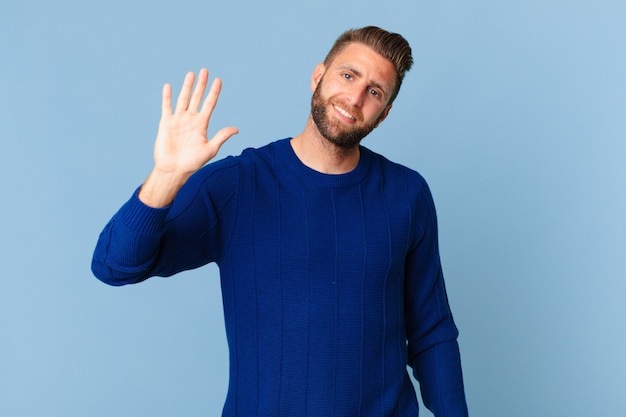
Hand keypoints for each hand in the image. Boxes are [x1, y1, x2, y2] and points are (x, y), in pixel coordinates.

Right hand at [139, 69, 238, 206]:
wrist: (174, 170)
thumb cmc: (192, 163)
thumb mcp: (210, 149)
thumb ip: (221, 137)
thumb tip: (236, 129)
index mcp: (202, 125)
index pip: (209, 104)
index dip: (214, 92)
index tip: (219, 80)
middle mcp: (190, 120)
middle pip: (197, 98)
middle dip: (201, 85)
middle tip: (205, 71)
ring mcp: (178, 120)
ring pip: (183, 99)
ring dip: (187, 87)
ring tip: (191, 74)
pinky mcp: (166, 123)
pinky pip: (167, 107)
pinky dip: (167, 97)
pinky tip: (169, 86)